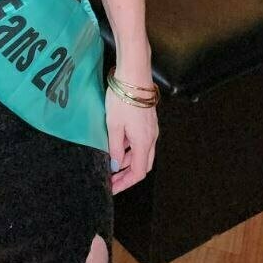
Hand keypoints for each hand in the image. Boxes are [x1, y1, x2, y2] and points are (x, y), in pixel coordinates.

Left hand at [105, 78, 158, 194]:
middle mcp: (151, 138)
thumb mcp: (113, 126)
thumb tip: (115, 166)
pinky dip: (130, 149)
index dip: (125, 183)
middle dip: (127, 175)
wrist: (134, 75)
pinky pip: (141, 141)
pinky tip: (117, 145)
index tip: (111, 188)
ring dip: (127, 161)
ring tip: (110, 163)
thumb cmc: (122, 99)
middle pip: (142, 165)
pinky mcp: (148, 121)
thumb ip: (115, 148)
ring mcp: (151, 129)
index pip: (138, 172)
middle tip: (111, 180)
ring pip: (141, 153)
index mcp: (144, 142)